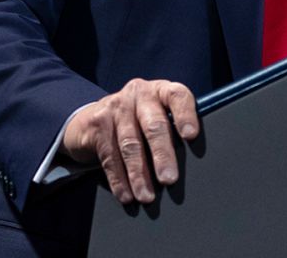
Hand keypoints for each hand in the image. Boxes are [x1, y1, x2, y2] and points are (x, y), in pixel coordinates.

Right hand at [61, 78, 199, 203]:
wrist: (93, 118)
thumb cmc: (138, 120)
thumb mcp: (157, 114)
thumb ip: (173, 128)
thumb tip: (194, 162)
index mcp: (161, 90)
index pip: (177, 96)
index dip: (185, 115)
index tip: (191, 136)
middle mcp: (139, 93)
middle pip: (154, 125)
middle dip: (162, 155)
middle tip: (169, 179)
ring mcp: (116, 106)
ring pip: (130, 144)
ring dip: (139, 174)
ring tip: (147, 196)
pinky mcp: (97, 123)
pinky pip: (109, 156)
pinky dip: (119, 179)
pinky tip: (127, 195)